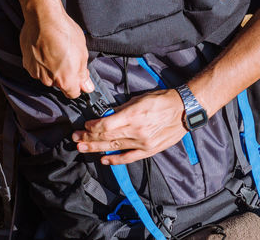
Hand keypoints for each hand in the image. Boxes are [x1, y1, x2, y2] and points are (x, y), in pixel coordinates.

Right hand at [20, 8, 93, 97]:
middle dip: (64, 74)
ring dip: (51, 67)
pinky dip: (41, 61)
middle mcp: (48, 80)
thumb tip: (87, 87)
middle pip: (59, 84)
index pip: (72, 93)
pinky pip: (37, 68)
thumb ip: (83, 74)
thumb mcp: (82, 53)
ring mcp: (36, 72)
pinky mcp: (27, 63)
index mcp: (65, 79)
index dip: (77, 85)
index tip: (78, 77)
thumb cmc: (64, 32)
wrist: (43, 18)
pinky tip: (45, 49)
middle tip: (67, 57)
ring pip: (47, 76)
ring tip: (55, 50)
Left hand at [71, 89, 186, 164]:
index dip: (92, 127)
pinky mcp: (149, 150)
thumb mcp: (140, 98)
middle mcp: (136, 131)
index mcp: (133, 115)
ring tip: (82, 148)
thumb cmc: (163, 100)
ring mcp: (142, 143)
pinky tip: (103, 160)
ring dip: (96, 148)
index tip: (84, 125)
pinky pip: (128, 158)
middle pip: (106, 137)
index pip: (106, 125)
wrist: (184, 110)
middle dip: (88, 138)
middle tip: (75, 138)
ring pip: (114, 148)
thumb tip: (106, 115)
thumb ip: (122, 108)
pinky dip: (115, 160)